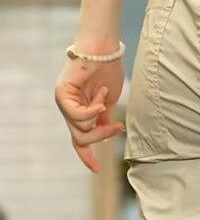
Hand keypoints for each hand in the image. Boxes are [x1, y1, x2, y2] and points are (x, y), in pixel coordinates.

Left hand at [54, 54, 124, 172]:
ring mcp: (63, 102)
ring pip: (80, 129)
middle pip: (81, 138)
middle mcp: (69, 109)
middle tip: (117, 127)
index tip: (96, 170)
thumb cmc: (108, 70)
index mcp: (81, 112)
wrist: (104, 49)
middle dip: (101, 136)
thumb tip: (107, 135)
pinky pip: (77, 116)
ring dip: (99, 117)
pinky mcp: (61, 95)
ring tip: (104, 95)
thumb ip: (105, 120)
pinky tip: (101, 100)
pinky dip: (92, 111)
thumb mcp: (109, 103)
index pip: (80, 140)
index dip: (87, 156)